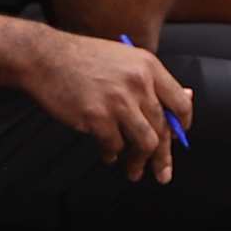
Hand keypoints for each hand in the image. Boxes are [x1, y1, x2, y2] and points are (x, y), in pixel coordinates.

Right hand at [22, 31, 193, 180]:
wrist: (45, 57)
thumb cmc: (82, 58)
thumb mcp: (125, 59)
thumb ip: (152, 81)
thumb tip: (185, 97)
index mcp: (148, 66)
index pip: (180, 102)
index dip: (182, 124)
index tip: (179, 137)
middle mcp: (138, 83)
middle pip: (163, 128)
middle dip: (163, 156)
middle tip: (162, 173)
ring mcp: (119, 100)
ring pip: (145, 142)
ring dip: (140, 162)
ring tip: (133, 170)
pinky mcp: (97, 117)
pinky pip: (114, 146)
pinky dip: (112, 154)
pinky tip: (108, 154)